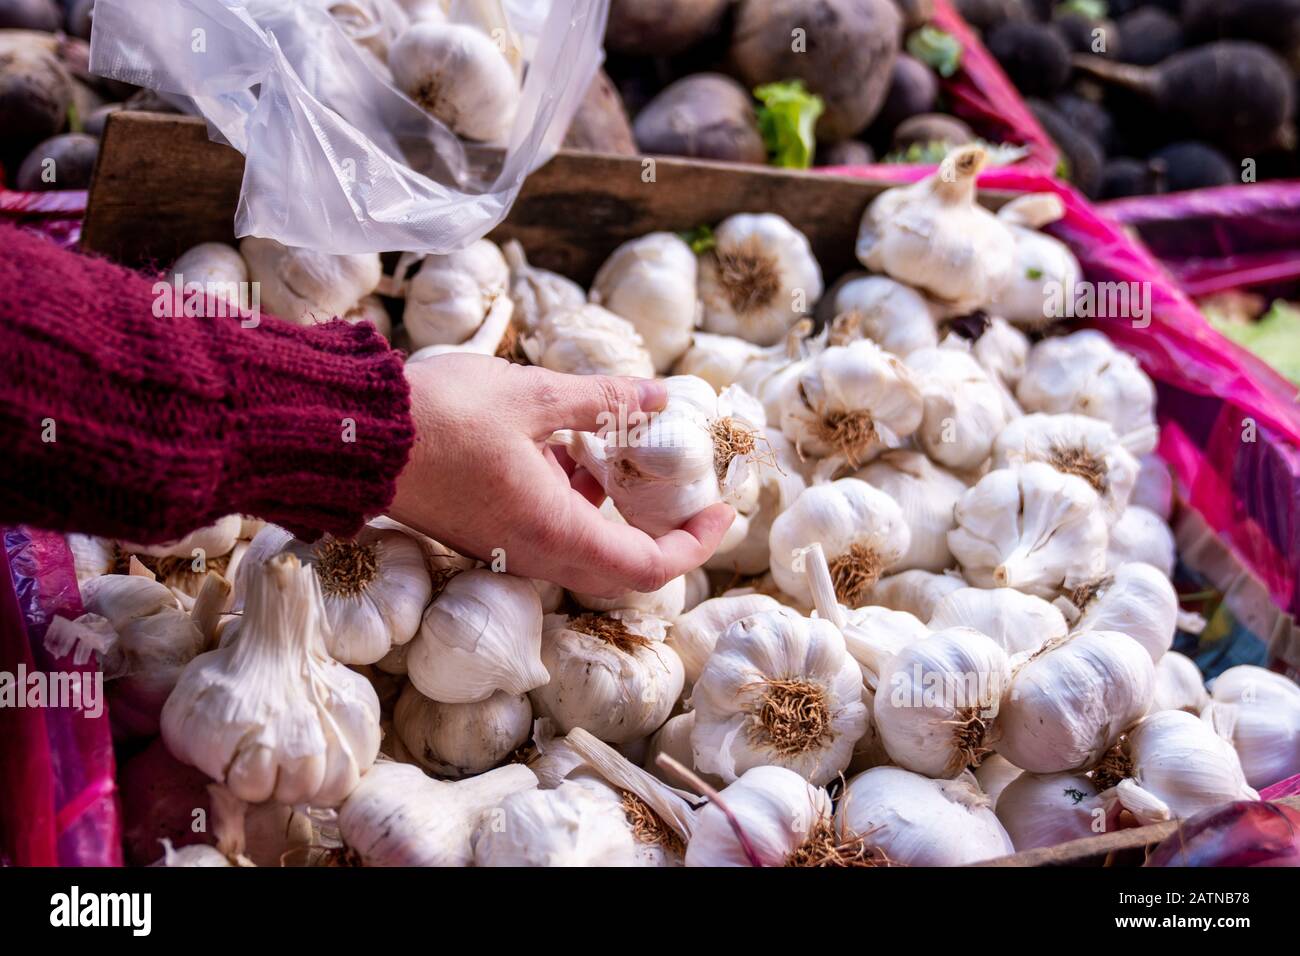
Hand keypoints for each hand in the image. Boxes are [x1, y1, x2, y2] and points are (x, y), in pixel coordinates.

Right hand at [390, 353, 733, 597]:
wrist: (352, 438)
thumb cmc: (439, 417)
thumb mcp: (534, 396)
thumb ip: (603, 402)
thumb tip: (658, 396)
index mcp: (556, 532)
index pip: (649, 568)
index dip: (695, 546)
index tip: (718, 512)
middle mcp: (533, 555)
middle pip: (619, 569)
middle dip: (661, 534)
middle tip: (682, 490)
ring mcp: (504, 550)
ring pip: (582, 550)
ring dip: (611, 511)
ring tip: (622, 452)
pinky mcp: (483, 536)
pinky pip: (547, 534)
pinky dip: (573, 503)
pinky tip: (564, 449)